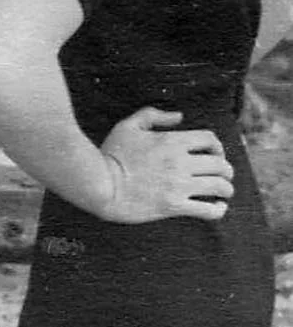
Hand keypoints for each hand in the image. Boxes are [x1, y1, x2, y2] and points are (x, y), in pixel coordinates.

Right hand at [97, 107, 233, 223]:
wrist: (100, 184)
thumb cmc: (111, 154)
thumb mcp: (127, 126)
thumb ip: (153, 116)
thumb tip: (179, 116)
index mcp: (170, 141)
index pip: (209, 139)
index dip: (217, 145)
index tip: (214, 153)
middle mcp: (179, 162)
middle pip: (220, 164)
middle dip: (226, 169)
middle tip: (222, 174)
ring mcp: (178, 185)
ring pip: (220, 187)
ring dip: (226, 189)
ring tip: (222, 191)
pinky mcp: (175, 206)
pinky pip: (208, 210)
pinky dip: (218, 209)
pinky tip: (217, 207)